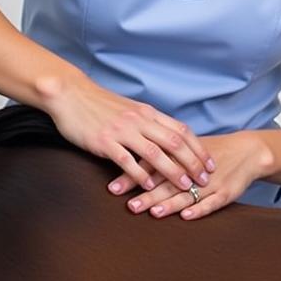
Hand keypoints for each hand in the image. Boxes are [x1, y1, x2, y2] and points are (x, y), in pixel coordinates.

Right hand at [37, 74, 214, 192]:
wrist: (70, 94)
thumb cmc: (98, 103)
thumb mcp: (129, 108)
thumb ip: (147, 121)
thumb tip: (164, 136)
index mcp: (147, 112)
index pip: (181, 130)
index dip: (198, 148)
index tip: (210, 163)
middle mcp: (139, 120)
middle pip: (174, 142)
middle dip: (193, 162)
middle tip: (205, 179)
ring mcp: (122, 130)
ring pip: (155, 153)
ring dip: (173, 171)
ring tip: (185, 186)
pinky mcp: (104, 141)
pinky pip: (126, 160)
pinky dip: (140, 174)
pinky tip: (148, 186)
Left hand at [109, 131, 275, 219]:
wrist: (246, 150)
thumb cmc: (207, 151)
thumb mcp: (181, 149)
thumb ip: (155, 156)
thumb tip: (122, 160)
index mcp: (178, 154)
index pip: (151, 165)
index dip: (132, 176)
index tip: (113, 188)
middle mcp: (192, 168)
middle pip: (166, 182)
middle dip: (148, 195)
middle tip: (130, 206)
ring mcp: (210, 181)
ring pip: (187, 194)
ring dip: (170, 204)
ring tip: (154, 212)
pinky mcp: (226, 192)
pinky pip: (213, 202)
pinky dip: (200, 209)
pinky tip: (187, 216)